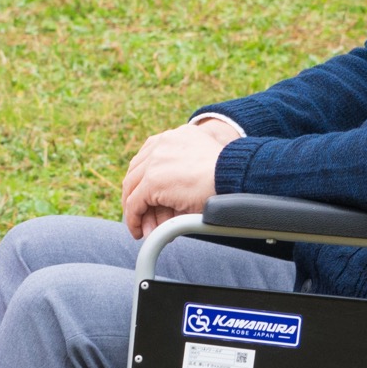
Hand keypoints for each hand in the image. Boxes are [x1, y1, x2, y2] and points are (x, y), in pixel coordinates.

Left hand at [120, 120, 234, 237]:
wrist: (234, 174)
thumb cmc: (227, 172)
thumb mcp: (201, 161)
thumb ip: (184, 167)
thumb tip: (177, 189)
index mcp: (173, 136)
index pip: (147, 158)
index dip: (143, 179)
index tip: (144, 196)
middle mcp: (161, 144)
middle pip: (136, 172)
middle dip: (135, 196)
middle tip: (139, 214)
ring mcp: (155, 162)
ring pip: (132, 188)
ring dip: (134, 210)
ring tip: (141, 226)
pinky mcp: (153, 181)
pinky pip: (135, 204)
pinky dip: (133, 219)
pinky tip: (138, 231)